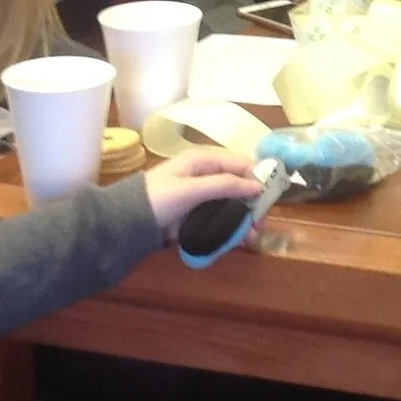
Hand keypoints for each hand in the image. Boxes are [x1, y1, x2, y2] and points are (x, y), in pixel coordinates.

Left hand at [142, 149, 265, 238]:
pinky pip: (221, 218)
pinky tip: (241, 240)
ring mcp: (202, 196)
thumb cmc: (159, 198)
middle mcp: (205, 175)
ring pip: (232, 205)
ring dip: (245, 219)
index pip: (239, 163)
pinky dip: (232, 228)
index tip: (271, 195)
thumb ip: (224, 185)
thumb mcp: (192, 189)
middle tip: (263, 223)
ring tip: (254, 236)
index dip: (257, 176)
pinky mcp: (197, 214)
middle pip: (238, 186)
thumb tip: (258, 186)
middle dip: (253, 204)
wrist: (128, 221)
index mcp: (203, 160)